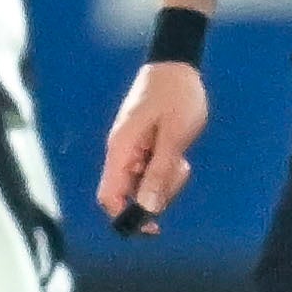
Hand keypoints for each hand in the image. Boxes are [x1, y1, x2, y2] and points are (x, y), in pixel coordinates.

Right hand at [101, 60, 208, 233]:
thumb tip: (148, 208)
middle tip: (179, 171)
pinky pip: (152, 169)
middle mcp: (121, 152)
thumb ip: (160, 172)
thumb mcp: (173, 137)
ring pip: (144, 184)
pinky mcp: (144, 146)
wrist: (177, 65)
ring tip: (181, 156)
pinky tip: (179, 152)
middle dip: (155, 194)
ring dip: (165, 180)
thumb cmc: (176, 95)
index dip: (127, 217)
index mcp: (121, 149)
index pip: (109, 197)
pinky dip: (167, 168)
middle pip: (129, 194)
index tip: (153, 227)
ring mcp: (132, 149)